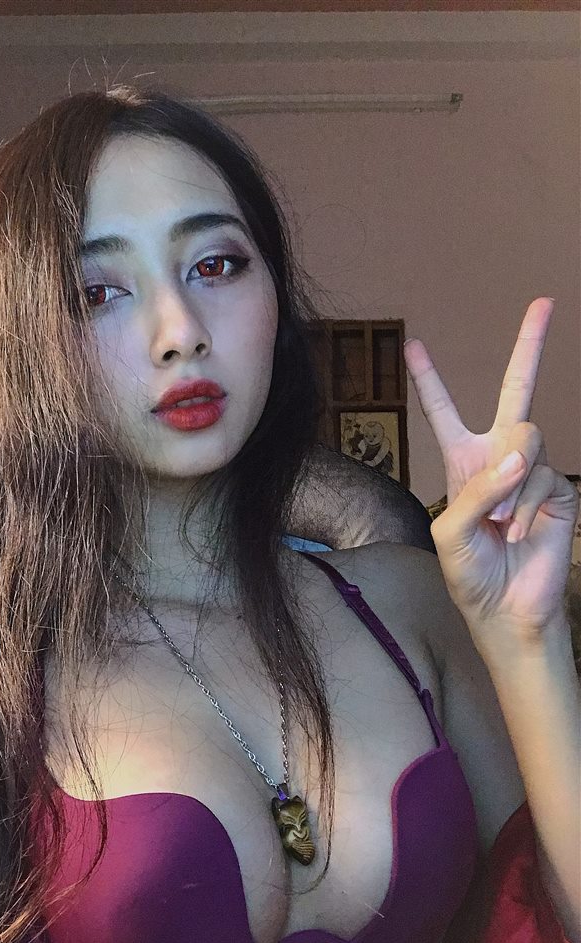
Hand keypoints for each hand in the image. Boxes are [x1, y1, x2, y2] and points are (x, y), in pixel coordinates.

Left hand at [404, 297, 577, 636]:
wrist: (504, 608)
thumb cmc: (469, 573)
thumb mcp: (450, 531)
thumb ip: (477, 489)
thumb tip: (519, 456)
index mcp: (462, 462)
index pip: (444, 412)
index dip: (430, 380)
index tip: (413, 345)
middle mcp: (499, 457)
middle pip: (516, 391)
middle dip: (530, 345)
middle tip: (543, 302)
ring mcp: (533, 470)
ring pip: (526, 439)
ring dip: (507, 486)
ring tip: (499, 524)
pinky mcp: (559, 489)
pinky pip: (542, 476)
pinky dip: (525, 507)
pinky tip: (518, 532)